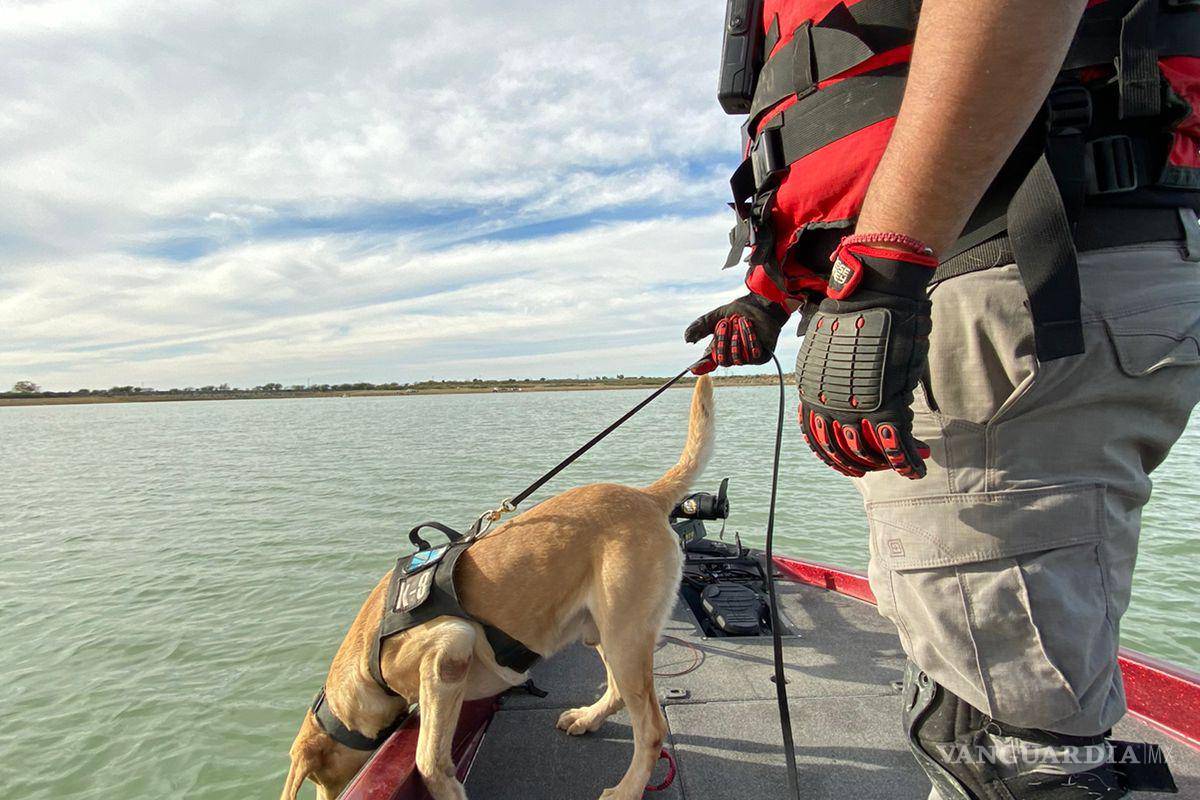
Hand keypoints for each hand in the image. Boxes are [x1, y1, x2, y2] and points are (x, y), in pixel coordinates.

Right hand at [684, 293, 790, 374]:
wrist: (760, 304)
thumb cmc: (739, 311)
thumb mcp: (716, 317)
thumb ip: (701, 327)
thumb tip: (687, 339)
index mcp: (721, 349)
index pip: (709, 363)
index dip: (701, 367)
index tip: (693, 368)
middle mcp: (733, 356)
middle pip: (723, 360)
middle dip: (722, 341)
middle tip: (725, 323)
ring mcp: (748, 358)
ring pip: (737, 358)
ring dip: (737, 338)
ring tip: (741, 321)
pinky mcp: (762, 357)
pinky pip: (752, 353)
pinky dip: (749, 337)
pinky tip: (750, 325)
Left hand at [796, 240, 936, 478]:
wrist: (873, 293)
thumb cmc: (854, 312)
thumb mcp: (829, 347)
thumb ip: (833, 373)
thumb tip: (845, 382)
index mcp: (812, 389)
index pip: (815, 435)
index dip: (831, 453)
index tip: (845, 459)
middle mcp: (828, 403)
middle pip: (840, 449)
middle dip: (858, 463)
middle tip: (872, 467)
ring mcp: (857, 405)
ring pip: (867, 451)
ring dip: (884, 463)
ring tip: (900, 463)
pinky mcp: (887, 404)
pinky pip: (896, 444)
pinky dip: (908, 461)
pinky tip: (918, 467)